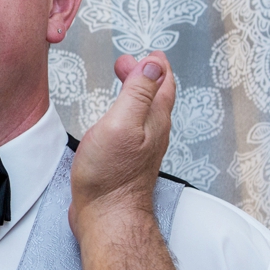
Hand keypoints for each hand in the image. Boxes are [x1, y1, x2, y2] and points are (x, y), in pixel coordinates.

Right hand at [69, 52, 174, 238]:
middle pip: (156, 96)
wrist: (106, 216)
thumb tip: (153, 63)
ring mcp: (142, 148)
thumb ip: (138, 92)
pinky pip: (133, 129)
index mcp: (154, 119)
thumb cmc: (110, 176)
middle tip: (126, 64)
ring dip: (137, 93)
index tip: (144, 53)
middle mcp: (153, 132)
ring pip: (146, 112)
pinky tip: (116, 119)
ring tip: (124, 83)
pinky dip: (128, 114)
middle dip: (144, 75)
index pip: (163, 81)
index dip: (154, 64)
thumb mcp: (121, 123)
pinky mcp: (128, 160)